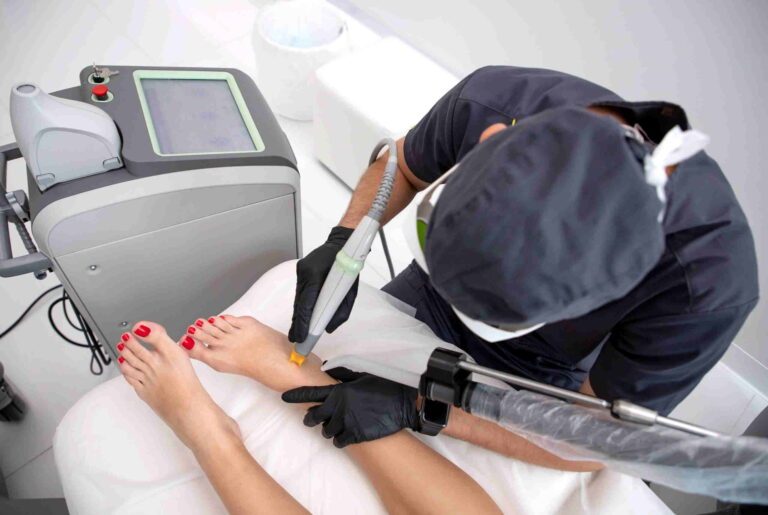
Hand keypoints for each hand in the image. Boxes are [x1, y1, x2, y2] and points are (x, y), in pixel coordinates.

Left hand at [281, 367, 418, 447]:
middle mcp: (338, 407)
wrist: (401, 406)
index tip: (285, 397)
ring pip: (325, 431)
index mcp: (339, 390)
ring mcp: (345, 422)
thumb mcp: (362, 376)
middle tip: (312, 418)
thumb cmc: (383, 389)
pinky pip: (338, 442)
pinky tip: (344, 434)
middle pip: (312, 417)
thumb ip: (343, 373)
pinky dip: (339, 439)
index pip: (310, 393)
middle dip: (310, 418)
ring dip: (327, 429)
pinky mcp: (354, 435)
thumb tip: (329, 367)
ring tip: (336, 425)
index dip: (295, 395)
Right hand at [289, 226, 358, 342]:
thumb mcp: (351, 289)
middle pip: (299, 304)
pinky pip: (300, 293)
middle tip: (295, 340)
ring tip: (296, 333)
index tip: (301, 336)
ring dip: (298, 316)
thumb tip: (329, 328)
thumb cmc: (349, 264)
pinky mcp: (301, 272)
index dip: (303, 322)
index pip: (306, 303)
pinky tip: (300, 318)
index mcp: (316, 275)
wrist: (341, 242)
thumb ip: (342, 310)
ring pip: (298, 299)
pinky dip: (301, 307)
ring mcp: (300, 272)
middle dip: (297, 324)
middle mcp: (304, 273)